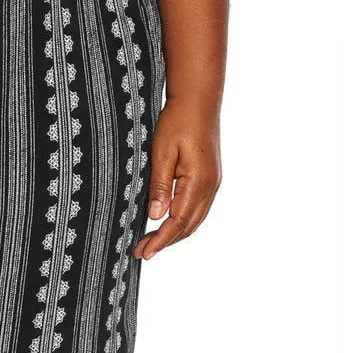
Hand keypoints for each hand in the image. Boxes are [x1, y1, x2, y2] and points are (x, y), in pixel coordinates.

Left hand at [134, 97, 221, 260]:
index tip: (144, 252)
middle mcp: (210, 186)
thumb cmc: (177, 121)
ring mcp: (212, 183)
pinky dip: (181, 222)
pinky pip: (196, 209)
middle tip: (141, 252)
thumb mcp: (162, 152)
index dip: (160, 240)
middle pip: (188, 226)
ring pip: (194, 220)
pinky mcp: (209, 178)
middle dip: (165, 242)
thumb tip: (155, 216)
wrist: (198, 100)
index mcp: (199, 182)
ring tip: (150, 243)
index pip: (178, 221)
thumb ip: (159, 186)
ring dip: (173, 234)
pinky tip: (165, 224)